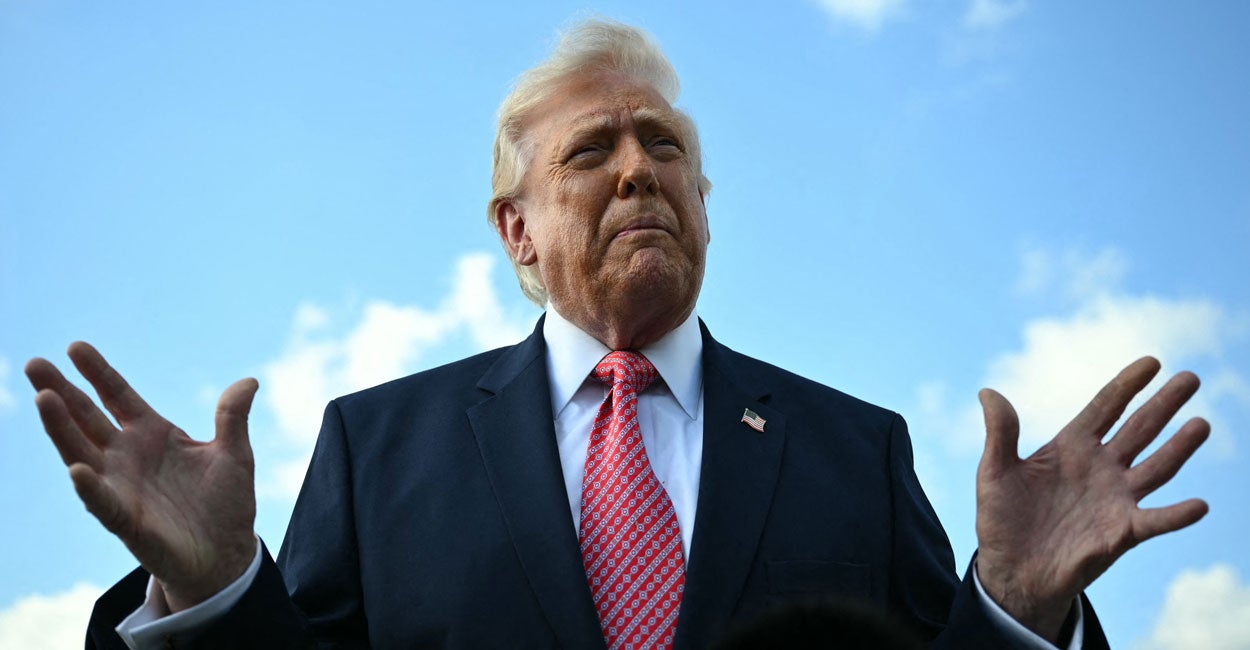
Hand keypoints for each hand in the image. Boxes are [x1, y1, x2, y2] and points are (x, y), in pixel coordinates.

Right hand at [26, 342, 259, 611]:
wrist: (226, 554)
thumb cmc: (226, 501)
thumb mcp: (235, 454)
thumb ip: (234, 418)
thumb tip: (250, 381)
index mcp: (153, 434)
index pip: (118, 396)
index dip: (98, 372)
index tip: (74, 346)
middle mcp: (128, 456)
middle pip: (87, 418)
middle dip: (60, 392)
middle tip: (34, 365)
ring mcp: (122, 487)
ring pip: (82, 452)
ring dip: (62, 428)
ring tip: (44, 399)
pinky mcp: (126, 520)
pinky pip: (102, 502)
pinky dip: (90, 486)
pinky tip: (77, 468)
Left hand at [974, 357, 1208, 641]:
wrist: (1011, 572)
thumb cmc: (1002, 519)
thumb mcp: (994, 473)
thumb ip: (1000, 434)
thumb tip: (988, 392)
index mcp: (1070, 447)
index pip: (1105, 407)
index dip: (1127, 384)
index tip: (1152, 361)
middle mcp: (1100, 468)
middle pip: (1139, 429)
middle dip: (1164, 404)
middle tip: (1191, 378)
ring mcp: (1114, 499)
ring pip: (1156, 467)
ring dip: (1179, 447)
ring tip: (1201, 424)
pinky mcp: (1121, 533)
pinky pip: (1155, 521)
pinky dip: (1177, 515)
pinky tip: (1199, 505)